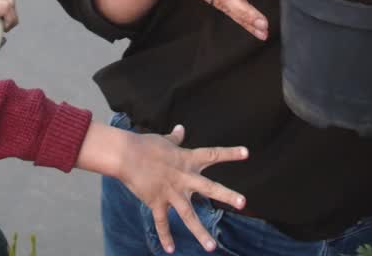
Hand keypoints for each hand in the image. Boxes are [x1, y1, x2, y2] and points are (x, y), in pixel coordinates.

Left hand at [0, 0, 17, 46]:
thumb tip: (3, 40)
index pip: (5, 6)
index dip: (10, 18)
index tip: (5, 28)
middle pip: (9, 1)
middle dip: (11, 15)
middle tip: (4, 25)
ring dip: (10, 9)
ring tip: (2, 18)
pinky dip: (6, 0)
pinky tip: (1, 9)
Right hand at [117, 126, 248, 253]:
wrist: (125, 155)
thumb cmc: (145, 145)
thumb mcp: (164, 140)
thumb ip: (175, 138)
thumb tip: (181, 128)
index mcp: (187, 160)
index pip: (213, 155)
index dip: (230, 153)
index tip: (247, 153)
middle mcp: (184, 178)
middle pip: (209, 188)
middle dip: (227, 195)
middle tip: (243, 202)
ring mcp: (171, 192)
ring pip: (188, 215)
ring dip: (200, 232)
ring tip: (211, 247)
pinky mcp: (157, 202)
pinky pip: (162, 223)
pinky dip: (166, 236)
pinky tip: (170, 250)